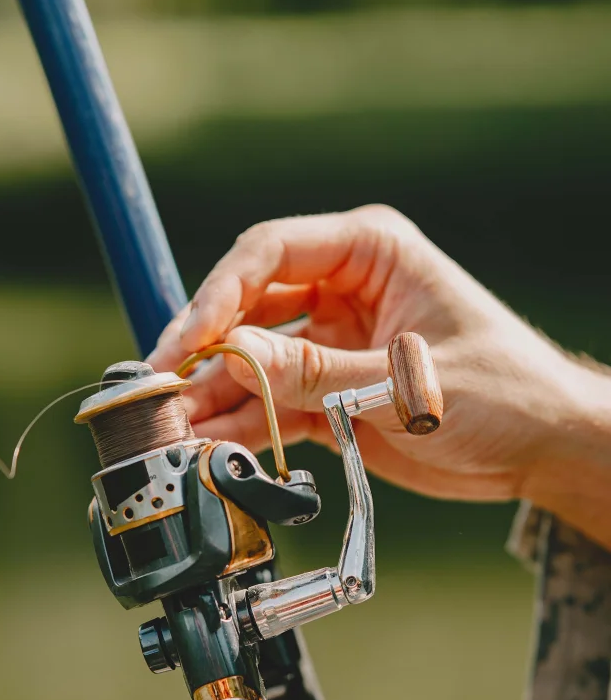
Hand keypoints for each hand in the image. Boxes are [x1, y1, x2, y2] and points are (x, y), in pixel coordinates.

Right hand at [148, 205, 610, 544]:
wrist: (538, 447)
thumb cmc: (500, 393)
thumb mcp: (405, 381)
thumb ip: (317, 371)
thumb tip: (231, 357)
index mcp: (368, 252)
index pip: (269, 254)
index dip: (218, 295)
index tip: (185, 341)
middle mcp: (341, 288)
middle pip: (248, 306)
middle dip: (203, 349)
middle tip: (160, 388)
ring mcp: (332, 341)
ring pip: (252, 360)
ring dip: (214, 394)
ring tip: (174, 429)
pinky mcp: (329, 390)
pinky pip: (272, 403)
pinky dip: (242, 425)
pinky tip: (211, 447)